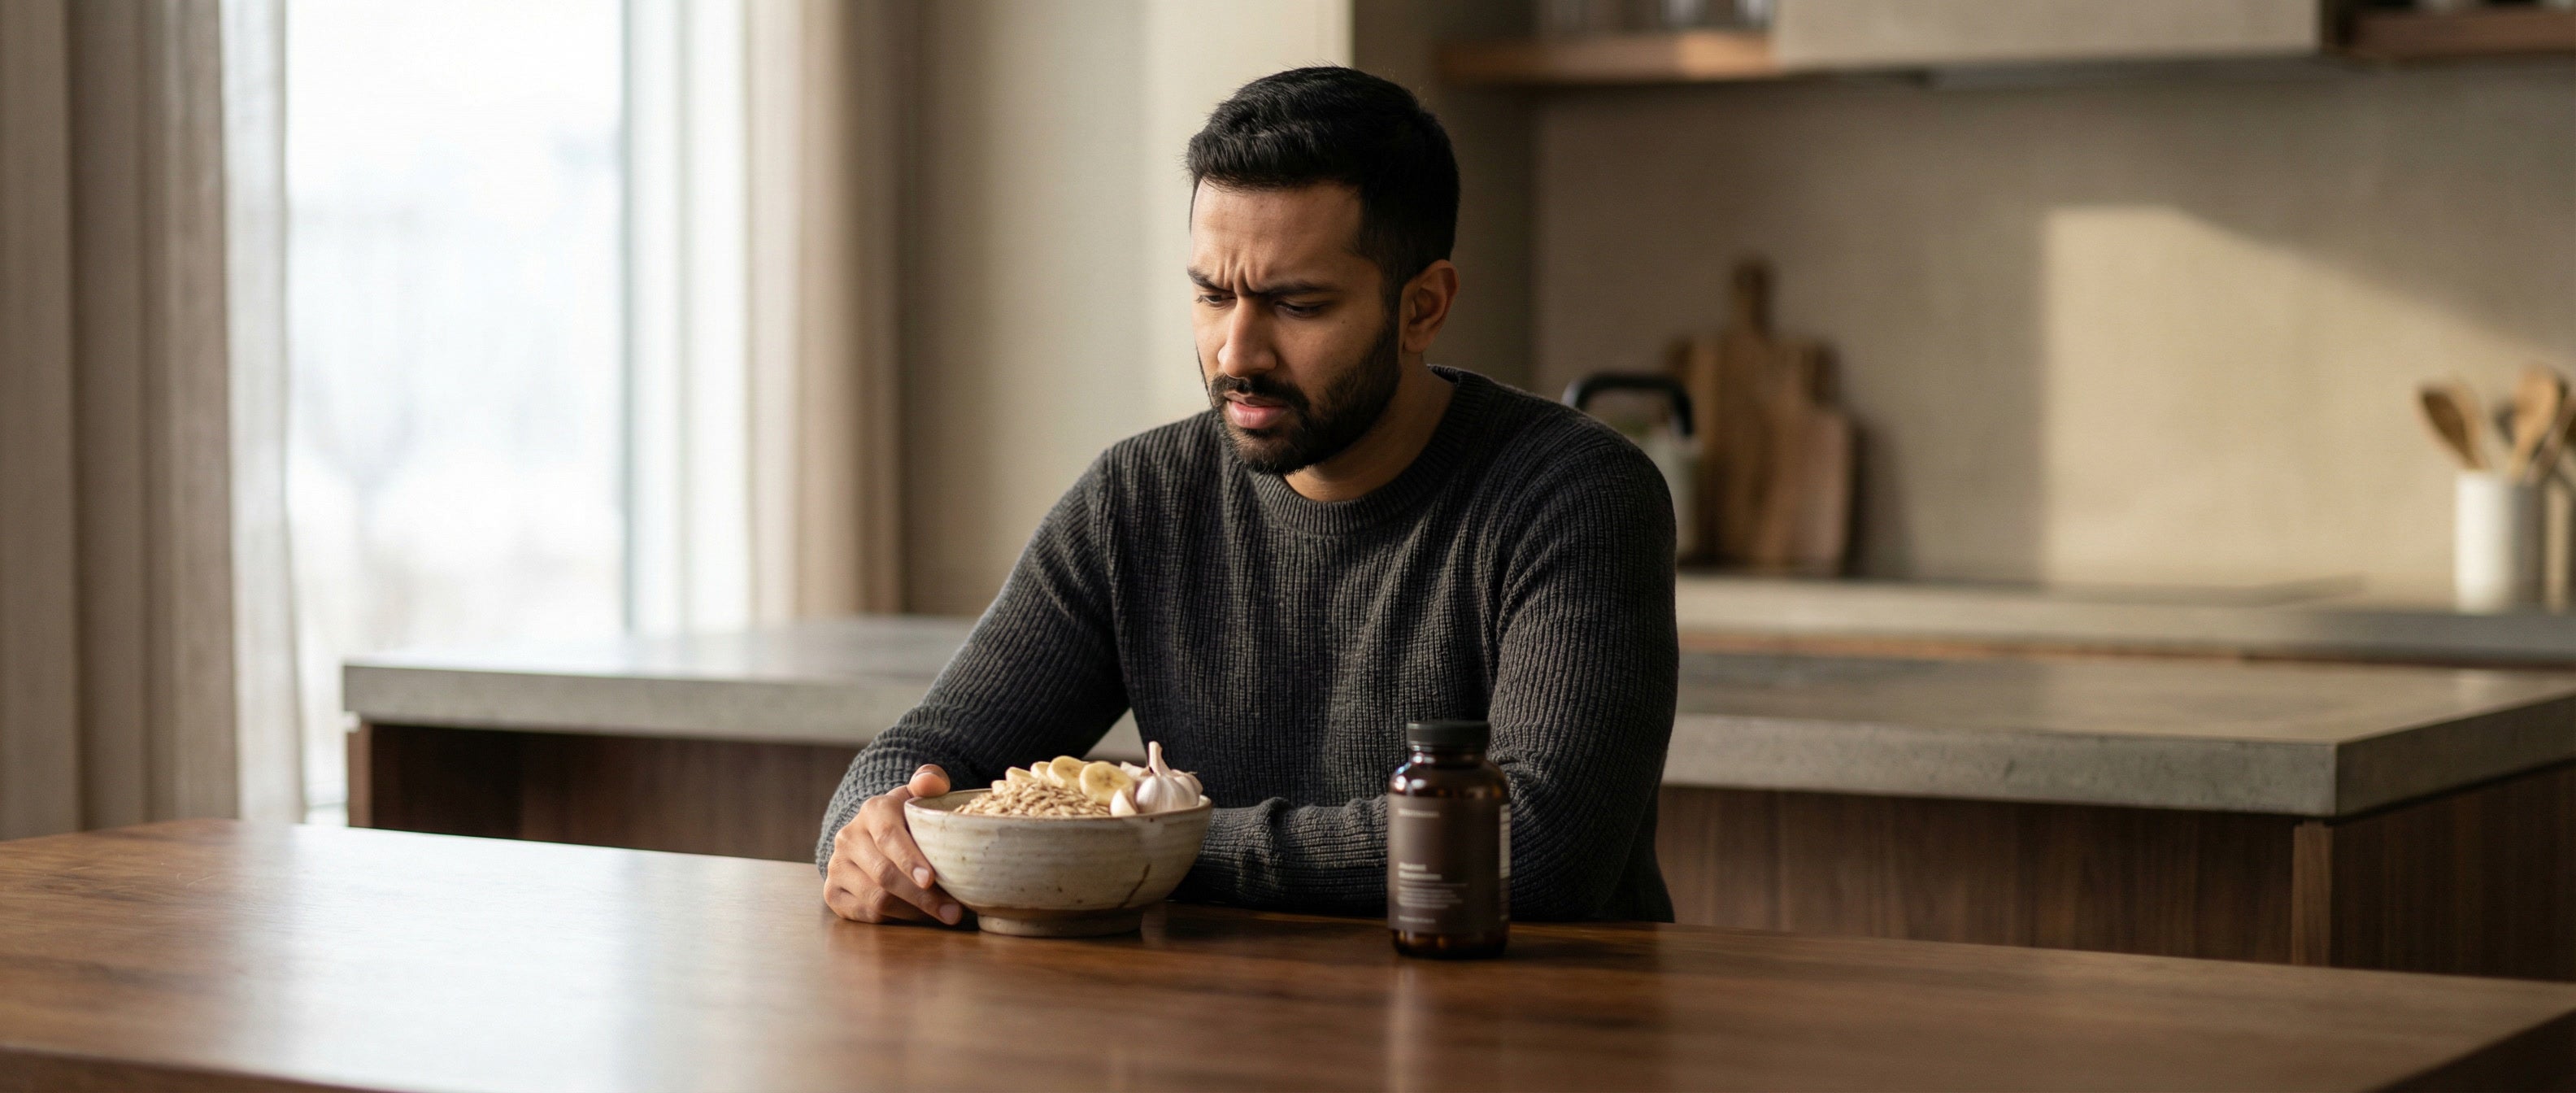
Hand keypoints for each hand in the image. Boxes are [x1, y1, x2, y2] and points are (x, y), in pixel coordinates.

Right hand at [824, 765, 963, 924]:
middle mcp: (848, 837)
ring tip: (944, 915)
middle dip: (922, 897)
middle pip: (885, 874)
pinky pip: (866, 914)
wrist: (871, 835)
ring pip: (876, 898)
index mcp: (873, 810)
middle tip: (954, 911)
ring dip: (913, 912)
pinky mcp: (833, 892)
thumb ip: (930, 782)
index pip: (888, 836)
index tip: (930, 878)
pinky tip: (919, 917)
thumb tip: (931, 780)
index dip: (909, 859)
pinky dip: (896, 920)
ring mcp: (837, 866)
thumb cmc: (906, 818)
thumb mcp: (918, 797)